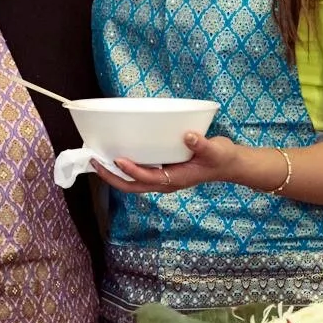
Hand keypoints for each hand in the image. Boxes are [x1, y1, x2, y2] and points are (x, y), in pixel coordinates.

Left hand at [110, 132, 246, 193]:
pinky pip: (139, 172)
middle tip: (94, 162)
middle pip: (132, 186)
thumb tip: (189, 136)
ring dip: (114, 173)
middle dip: (112, 177)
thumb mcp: (215, 150)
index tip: (118, 160)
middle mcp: (165, 182)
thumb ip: (202, 144)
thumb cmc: (221, 158)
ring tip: (97, 159)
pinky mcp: (163, 170)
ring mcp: (163, 178)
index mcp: (175, 180)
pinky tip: (116, 153)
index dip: (132, 171)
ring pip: (133, 182)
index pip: (148, 178)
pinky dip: (125, 167)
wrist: (229, 164)